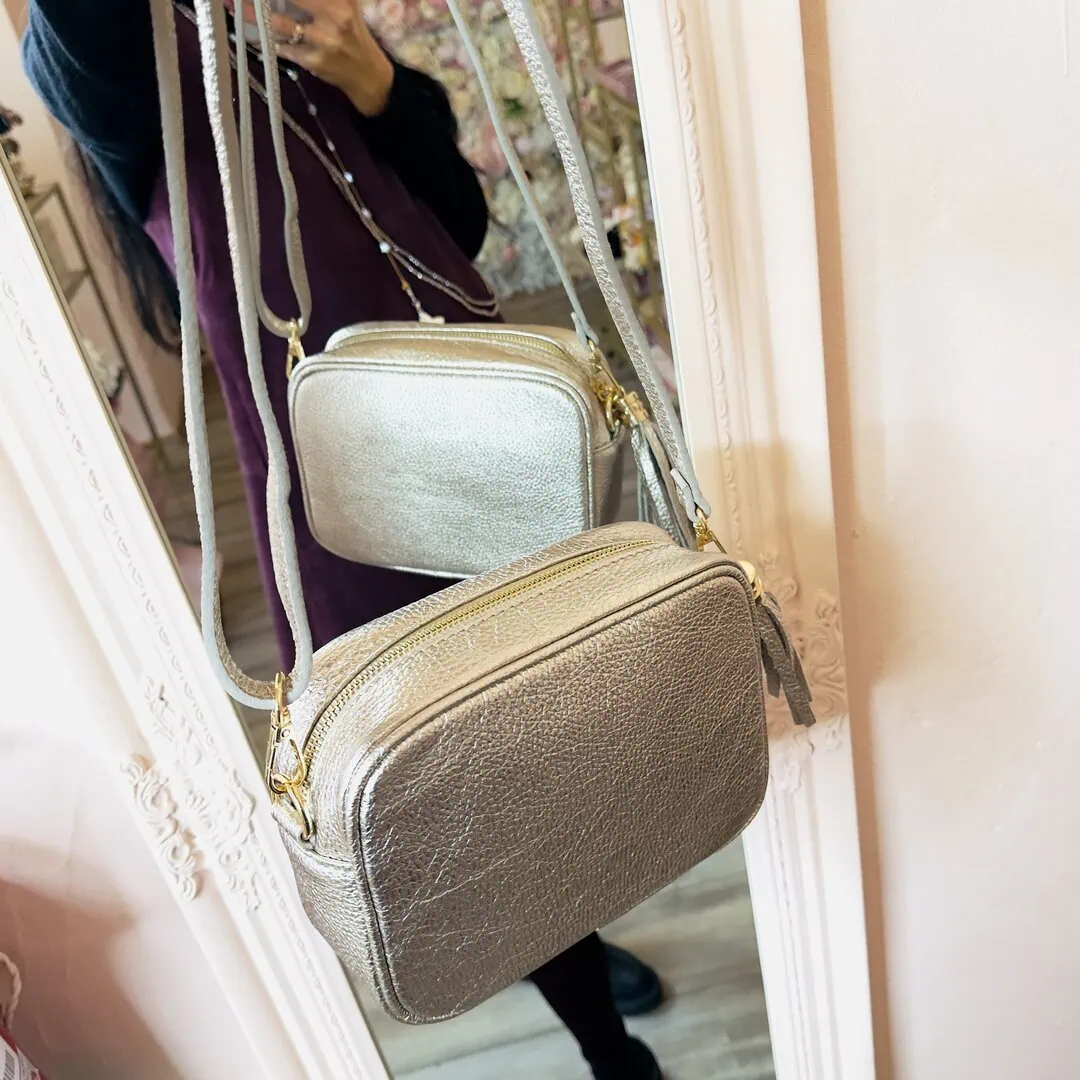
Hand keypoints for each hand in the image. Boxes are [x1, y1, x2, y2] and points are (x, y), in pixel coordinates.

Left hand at [228, 0, 394, 115]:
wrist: (369, 75)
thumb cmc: (353, 35)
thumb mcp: (345, 5)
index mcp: (340, 1)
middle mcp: (334, 17)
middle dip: (260, 0)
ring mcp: (322, 42)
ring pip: (279, 23)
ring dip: (253, 14)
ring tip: (234, 6)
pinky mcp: (313, 62)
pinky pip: (282, 47)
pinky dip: (267, 40)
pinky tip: (257, 34)